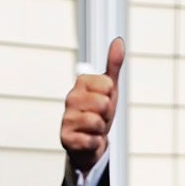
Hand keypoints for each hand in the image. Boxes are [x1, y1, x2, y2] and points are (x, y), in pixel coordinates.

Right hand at [60, 38, 123, 172]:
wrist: (90, 144)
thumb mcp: (109, 89)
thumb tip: (118, 41)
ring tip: (93, 129)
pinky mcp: (66, 139)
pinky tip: (89, 140)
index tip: (104, 101)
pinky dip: (95, 143)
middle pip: (103, 104)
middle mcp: (70, 98)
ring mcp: (66, 119)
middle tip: (100, 117)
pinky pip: (92, 140)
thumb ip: (113, 65)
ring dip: (101, 130)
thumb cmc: (99, 114)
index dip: (110, 96)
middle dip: (106, 114)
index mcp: (80, 83)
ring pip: (97, 122)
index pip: (107, 85)